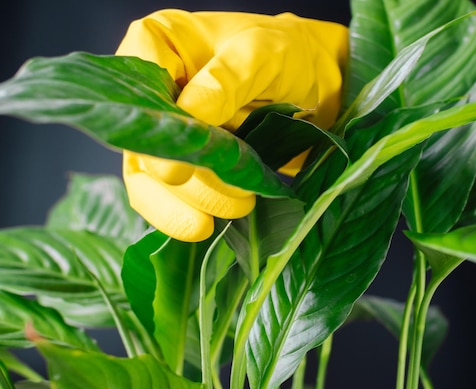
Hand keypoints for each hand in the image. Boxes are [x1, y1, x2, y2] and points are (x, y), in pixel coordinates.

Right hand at [116, 9, 347, 241]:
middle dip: (187, 177)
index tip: (179, 168)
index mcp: (158, 44)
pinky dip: (184, 217)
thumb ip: (226, 80)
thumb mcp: (262, 53)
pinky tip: (208, 227)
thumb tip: (189, 116)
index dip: (152, 131)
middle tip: (234, 194)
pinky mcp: (180, 162)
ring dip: (191, 202)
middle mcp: (150, 90)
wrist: (313, 82)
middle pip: (142, 144)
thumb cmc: (285, 53)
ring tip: (239, 207)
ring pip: (148, 179)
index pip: (132, 87)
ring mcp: (163, 130)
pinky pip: (164, 198)